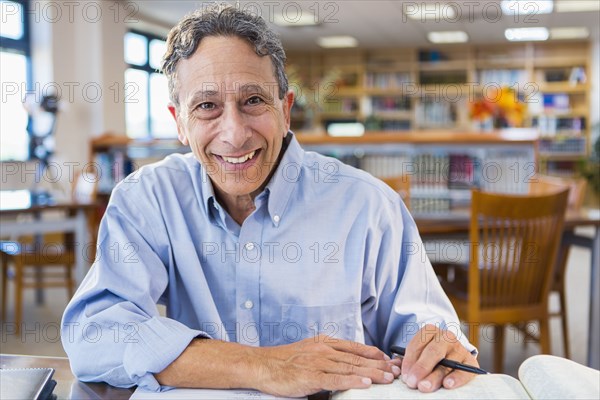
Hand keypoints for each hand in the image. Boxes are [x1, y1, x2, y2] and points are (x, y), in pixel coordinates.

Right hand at [254, 335, 401, 396]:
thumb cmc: (284, 361)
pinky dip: (352, 382)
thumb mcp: (309, 352)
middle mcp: (324, 350)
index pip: (355, 347)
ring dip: (372, 373)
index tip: (389, 359)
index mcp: (324, 343)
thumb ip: (327, 357)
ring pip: (350, 368)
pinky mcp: (311, 376)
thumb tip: (346, 367)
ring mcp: (318, 362)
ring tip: (388, 378)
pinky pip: (336, 380)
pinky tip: (365, 385)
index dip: (374, 353)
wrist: (263, 364)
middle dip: (379, 364)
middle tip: (396, 370)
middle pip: (357, 358)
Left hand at [399, 325, 477, 391]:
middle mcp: (446, 337)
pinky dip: (456, 378)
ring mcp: (460, 348)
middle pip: (432, 352)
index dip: (409, 361)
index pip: (417, 344)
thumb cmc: (431, 356)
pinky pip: (464, 370)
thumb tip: (404, 372)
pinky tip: (448, 384)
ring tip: (425, 386)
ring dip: (435, 376)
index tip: (405, 376)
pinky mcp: (471, 361)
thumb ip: (412, 361)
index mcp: (430, 331)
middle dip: (421, 368)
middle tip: (412, 382)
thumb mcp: (420, 353)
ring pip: (447, 363)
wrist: (454, 356)